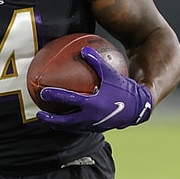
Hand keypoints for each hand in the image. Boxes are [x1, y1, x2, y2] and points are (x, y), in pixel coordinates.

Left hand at [37, 46, 152, 131]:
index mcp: (93, 103)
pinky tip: (66, 119)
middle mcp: (91, 117)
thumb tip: (83, 49)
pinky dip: (71, 124)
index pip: (69, 99)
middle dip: (51, 119)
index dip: (55, 95)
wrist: (140, 108)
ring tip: (49, 120)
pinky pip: (80, 127)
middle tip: (40, 114)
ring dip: (59, 124)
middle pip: (66, 121)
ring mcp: (94, 125)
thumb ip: (96, 62)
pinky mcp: (98, 129)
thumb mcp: (111, 74)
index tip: (43, 92)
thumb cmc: (125, 88)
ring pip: (72, 127)